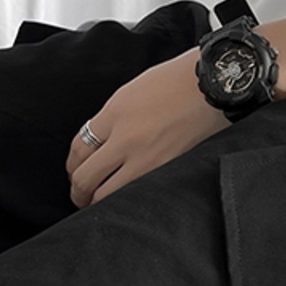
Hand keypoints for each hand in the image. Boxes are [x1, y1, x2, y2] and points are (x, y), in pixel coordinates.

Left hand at [66, 46, 230, 207]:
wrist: (214, 85)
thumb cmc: (178, 81)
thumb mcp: (133, 91)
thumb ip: (112, 118)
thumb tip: (98, 143)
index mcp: (115, 113)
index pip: (78, 148)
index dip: (71, 165)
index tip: (74, 170)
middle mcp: (126, 138)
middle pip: (85, 177)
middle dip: (77, 191)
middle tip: (79, 195)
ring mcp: (147, 159)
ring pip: (106, 195)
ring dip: (96, 203)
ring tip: (98, 204)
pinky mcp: (168, 171)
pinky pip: (136, 195)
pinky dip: (125, 202)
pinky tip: (125, 201)